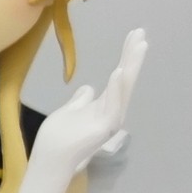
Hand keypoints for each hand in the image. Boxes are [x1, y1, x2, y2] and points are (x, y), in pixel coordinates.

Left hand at [33, 28, 145, 171]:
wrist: (50, 158)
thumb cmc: (58, 137)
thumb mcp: (69, 112)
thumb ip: (80, 101)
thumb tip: (89, 88)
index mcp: (103, 105)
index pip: (119, 77)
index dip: (126, 57)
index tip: (133, 36)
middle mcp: (112, 111)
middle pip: (125, 79)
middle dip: (133, 57)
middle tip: (141, 33)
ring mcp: (110, 120)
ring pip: (123, 88)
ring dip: (130, 66)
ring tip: (138, 46)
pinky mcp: (104, 129)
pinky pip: (112, 105)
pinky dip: (116, 89)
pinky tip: (119, 72)